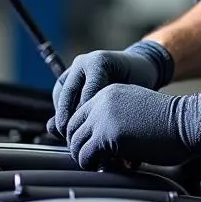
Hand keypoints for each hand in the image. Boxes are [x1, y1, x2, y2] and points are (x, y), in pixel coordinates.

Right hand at [48, 41, 173, 140]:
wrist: (138, 64)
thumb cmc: (140, 78)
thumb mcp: (133, 90)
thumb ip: (116, 105)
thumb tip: (101, 129)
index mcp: (98, 62)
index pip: (87, 93)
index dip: (88, 116)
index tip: (91, 136)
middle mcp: (82, 63)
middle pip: (68, 95)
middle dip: (68, 119)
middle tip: (72, 139)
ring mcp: (73, 69)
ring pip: (60, 97)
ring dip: (62, 117)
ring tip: (69, 137)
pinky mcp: (68, 77)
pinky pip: (60, 97)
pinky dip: (63, 113)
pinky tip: (69, 128)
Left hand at [66, 83, 200, 170]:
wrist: (189, 122)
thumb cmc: (170, 122)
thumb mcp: (136, 110)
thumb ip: (114, 118)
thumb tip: (98, 141)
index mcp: (108, 92)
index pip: (78, 115)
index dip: (83, 135)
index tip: (93, 148)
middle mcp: (102, 102)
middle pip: (72, 129)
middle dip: (81, 147)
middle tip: (96, 159)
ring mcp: (103, 118)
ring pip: (76, 144)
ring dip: (87, 158)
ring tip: (104, 164)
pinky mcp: (109, 136)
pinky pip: (86, 156)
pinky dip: (94, 165)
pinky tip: (111, 166)